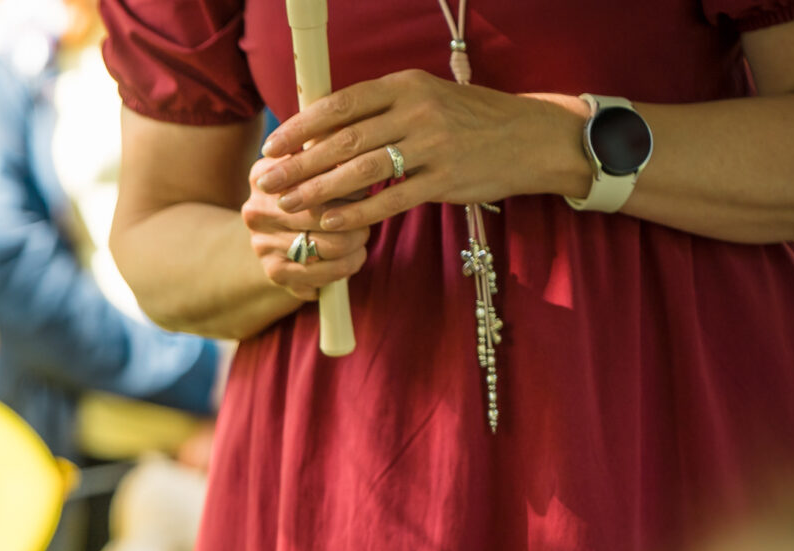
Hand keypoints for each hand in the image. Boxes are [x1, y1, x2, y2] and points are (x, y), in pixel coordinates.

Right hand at [242, 157, 368, 298]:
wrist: (270, 235)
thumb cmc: (303, 190)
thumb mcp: (310, 161)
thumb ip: (329, 143)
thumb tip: (363, 131)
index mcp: (265, 174)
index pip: (316, 175)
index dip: (349, 179)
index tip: (365, 178)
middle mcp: (257, 210)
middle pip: (325, 213)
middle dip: (356, 214)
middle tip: (370, 212)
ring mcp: (263, 244)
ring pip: (331, 246)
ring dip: (356, 242)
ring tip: (362, 235)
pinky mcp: (275, 273)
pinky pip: (325, 274)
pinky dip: (347, 265)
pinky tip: (353, 257)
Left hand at [254, 70, 591, 237]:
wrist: (529, 137)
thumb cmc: (465, 120)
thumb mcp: (423, 100)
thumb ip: (378, 112)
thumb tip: (319, 130)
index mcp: (405, 85)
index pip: (341, 104)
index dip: (300, 127)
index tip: (271, 146)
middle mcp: (417, 110)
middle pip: (343, 140)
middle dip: (298, 164)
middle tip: (265, 182)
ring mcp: (433, 145)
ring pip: (361, 172)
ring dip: (318, 191)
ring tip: (288, 206)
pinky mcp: (445, 179)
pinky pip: (391, 200)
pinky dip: (357, 213)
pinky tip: (330, 223)